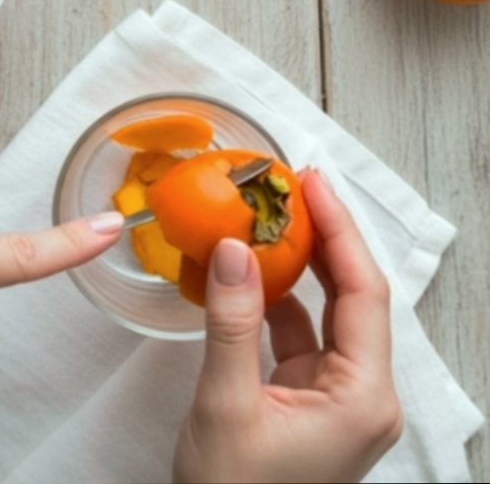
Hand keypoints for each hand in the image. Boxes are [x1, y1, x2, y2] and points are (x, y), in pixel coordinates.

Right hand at [173, 169, 401, 482]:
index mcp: (362, 398)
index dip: (339, 231)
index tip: (311, 184)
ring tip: (270, 218)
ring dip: (298, 266)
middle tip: (291, 188)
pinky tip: (248, 273)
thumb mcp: (225, 404)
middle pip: (352, 297)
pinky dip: (274, 301)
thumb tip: (232, 250)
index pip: (362, 293)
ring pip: (325, 313)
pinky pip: (299, 335)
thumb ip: (231, 323)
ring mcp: (335, 398)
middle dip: (324, 238)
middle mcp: (361, 395)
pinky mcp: (307, 401)